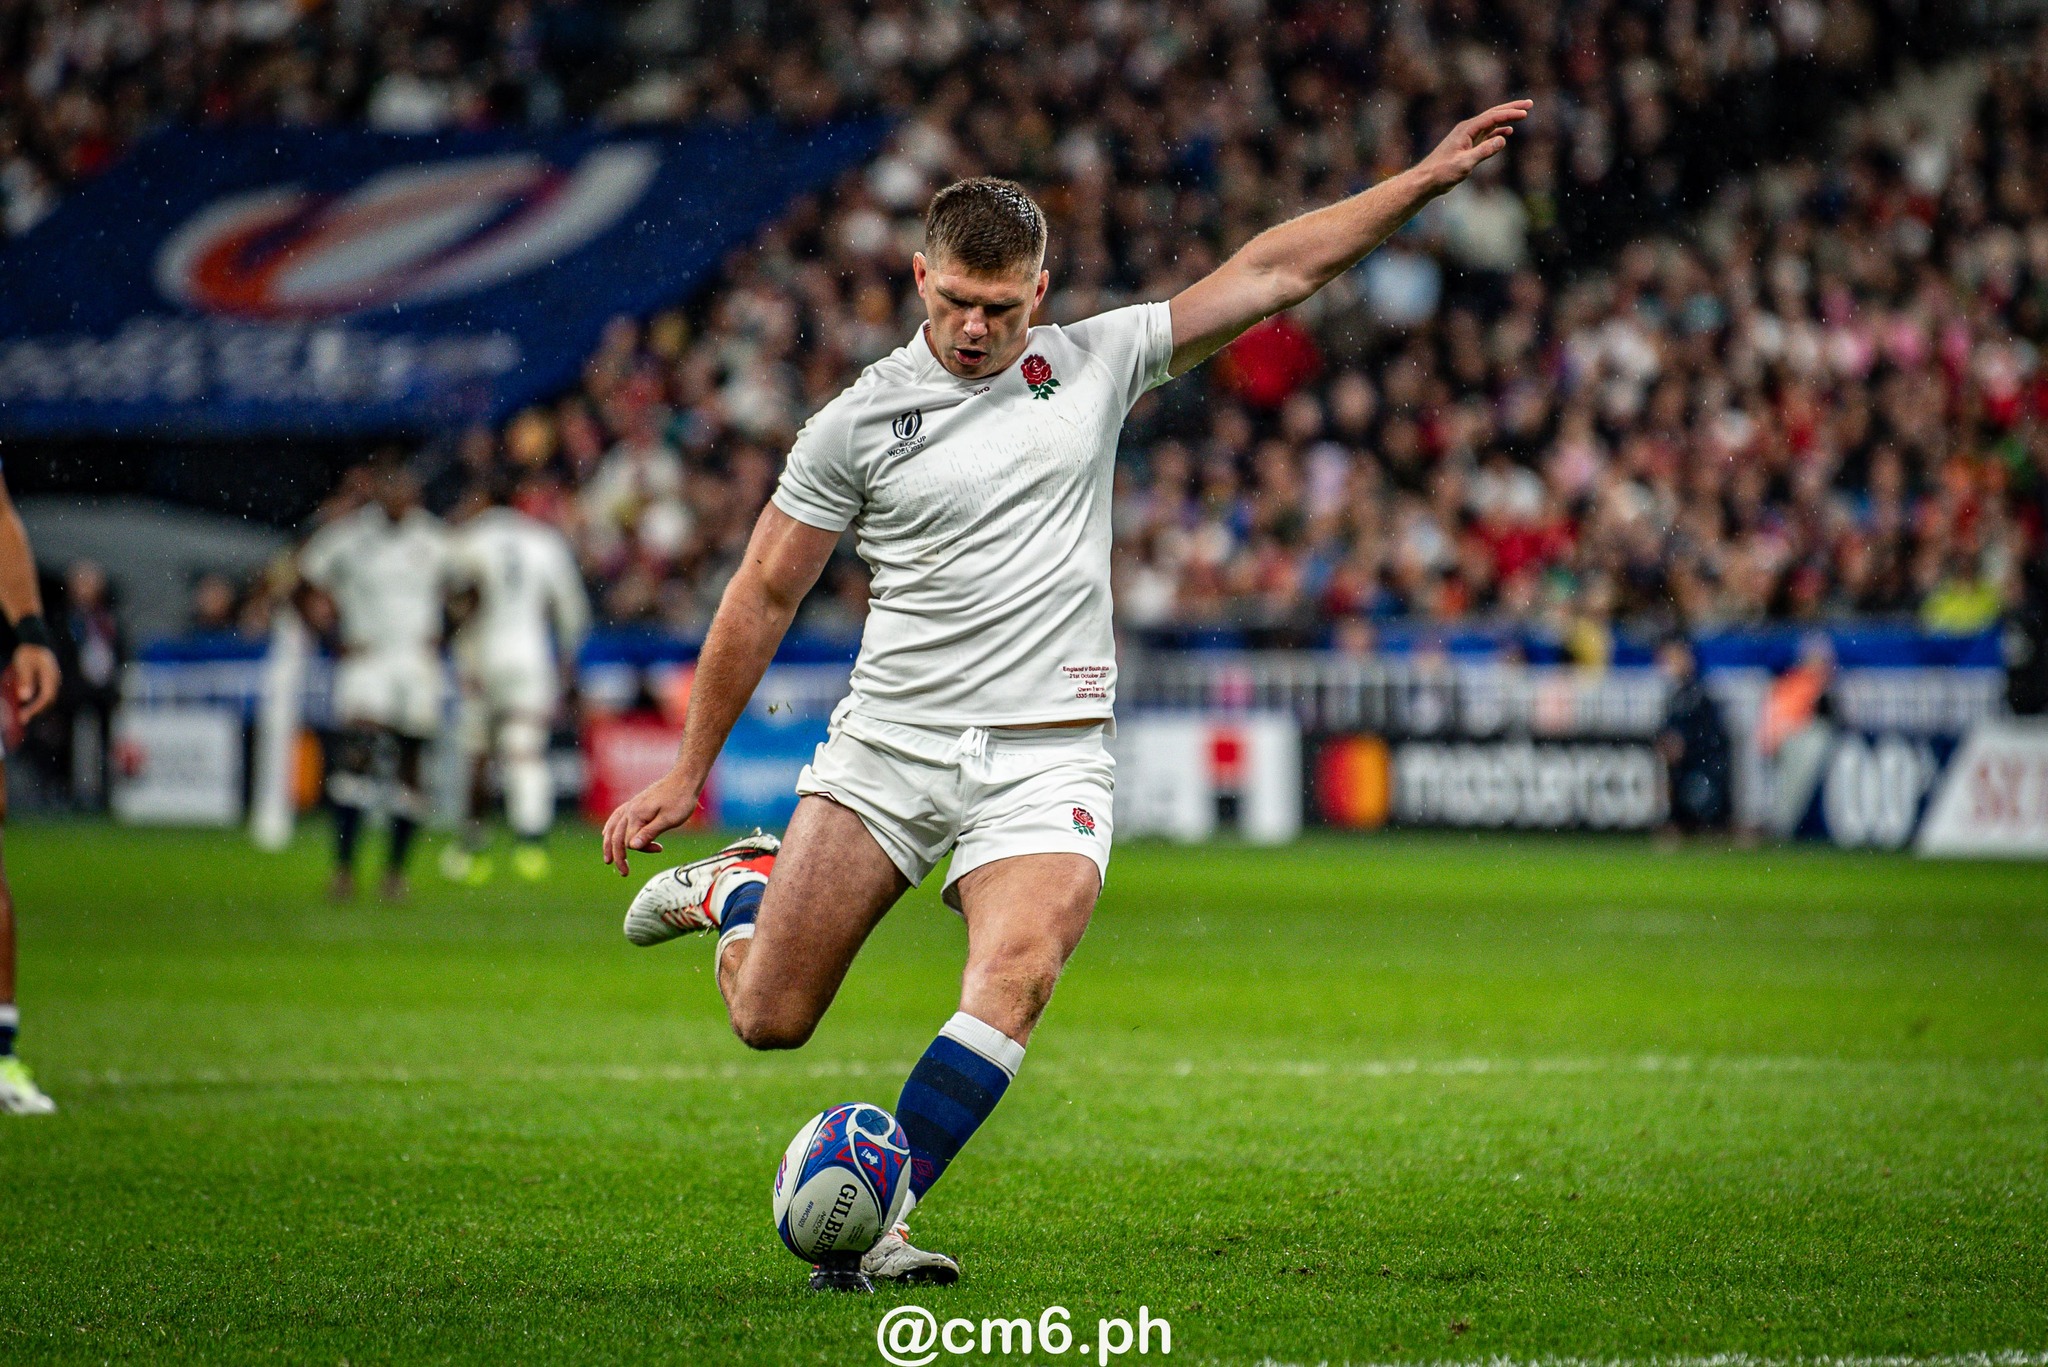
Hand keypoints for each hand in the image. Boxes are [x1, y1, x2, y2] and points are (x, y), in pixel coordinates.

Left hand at [10, 644, 58, 720]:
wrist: (37, 641)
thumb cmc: (28, 652)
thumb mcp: (23, 664)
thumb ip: (25, 680)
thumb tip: (24, 697)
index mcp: (50, 676)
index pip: (46, 697)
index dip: (35, 708)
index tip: (23, 716)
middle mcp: (55, 680)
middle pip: (49, 701)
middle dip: (36, 711)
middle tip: (21, 719)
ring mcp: (54, 681)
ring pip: (48, 699)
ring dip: (37, 708)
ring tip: (23, 714)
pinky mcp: (49, 681)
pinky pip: (45, 695)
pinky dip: (37, 702)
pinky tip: (27, 704)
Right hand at [601, 768, 702, 875]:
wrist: (684, 779)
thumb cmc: (680, 800)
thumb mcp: (669, 820)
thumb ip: (650, 833)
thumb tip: (632, 847)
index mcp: (636, 815)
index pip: (629, 841)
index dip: (642, 850)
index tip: (659, 849)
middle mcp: (629, 810)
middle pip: (615, 837)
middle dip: (618, 856)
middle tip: (624, 873)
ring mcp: (630, 806)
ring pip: (612, 827)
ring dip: (609, 844)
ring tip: (608, 859)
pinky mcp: (635, 803)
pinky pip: (616, 817)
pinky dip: (610, 828)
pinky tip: (607, 832)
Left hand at [1417, 99, 1531, 195]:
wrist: (1426, 180)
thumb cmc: (1442, 173)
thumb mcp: (1464, 164)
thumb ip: (1484, 151)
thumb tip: (1503, 139)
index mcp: (1466, 129)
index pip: (1492, 117)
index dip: (1509, 114)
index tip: (1525, 112)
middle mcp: (1467, 129)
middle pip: (1492, 114)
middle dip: (1511, 109)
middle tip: (1530, 104)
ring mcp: (1466, 137)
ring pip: (1490, 123)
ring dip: (1506, 118)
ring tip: (1523, 114)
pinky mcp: (1466, 146)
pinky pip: (1486, 135)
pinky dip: (1497, 132)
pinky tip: (1507, 132)